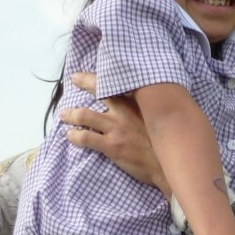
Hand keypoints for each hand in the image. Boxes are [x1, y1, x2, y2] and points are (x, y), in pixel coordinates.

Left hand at [61, 72, 168, 194]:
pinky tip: (70, 136)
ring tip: (64, 115)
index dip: (103, 74)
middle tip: (74, 81)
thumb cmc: (168, 143)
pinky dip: (74, 135)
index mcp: (139, 102)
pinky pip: (85, 137)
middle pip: (98, 91)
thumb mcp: (163, 118)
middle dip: (83, 83)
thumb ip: (153, 107)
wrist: (170, 165)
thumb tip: (150, 101)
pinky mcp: (111, 146)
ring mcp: (116, 128)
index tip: (95, 69)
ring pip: (84, 115)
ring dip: (71, 114)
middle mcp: (125, 111)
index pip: (117, 81)